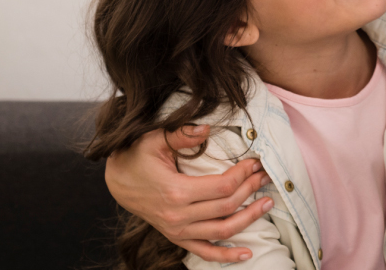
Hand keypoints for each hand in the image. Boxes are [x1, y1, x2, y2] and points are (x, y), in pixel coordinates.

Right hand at [105, 125, 274, 262]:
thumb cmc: (137, 157)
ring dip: (249, 219)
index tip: (255, 163)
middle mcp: (178, 215)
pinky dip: (226, 255)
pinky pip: (204, 251)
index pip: (222, 186)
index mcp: (176, 191)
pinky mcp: (176, 237)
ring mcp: (177, 230)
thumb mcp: (154, 139)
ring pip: (222, 230)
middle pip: (227, 206)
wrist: (117, 181)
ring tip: (267, 204)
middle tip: (266, 176)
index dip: (243, 175)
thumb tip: (207, 129)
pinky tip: (247, 253)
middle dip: (251, 190)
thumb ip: (182, 135)